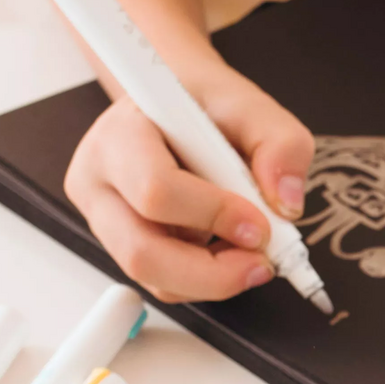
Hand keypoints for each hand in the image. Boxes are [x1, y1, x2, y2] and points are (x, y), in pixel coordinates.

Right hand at [61, 62, 314, 302]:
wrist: (171, 106)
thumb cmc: (201, 102)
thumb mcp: (250, 106)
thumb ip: (280, 145)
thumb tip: (286, 205)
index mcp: (120, 135)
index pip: (156, 189)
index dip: (213, 216)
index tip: (261, 225)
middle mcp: (98, 180)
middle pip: (141, 252)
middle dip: (212, 272)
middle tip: (262, 264)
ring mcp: (102, 218)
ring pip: (152, 276)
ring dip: (211, 278)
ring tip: (251, 255)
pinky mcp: (119, 243)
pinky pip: (161, 281)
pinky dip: (202, 278)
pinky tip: (226, 250)